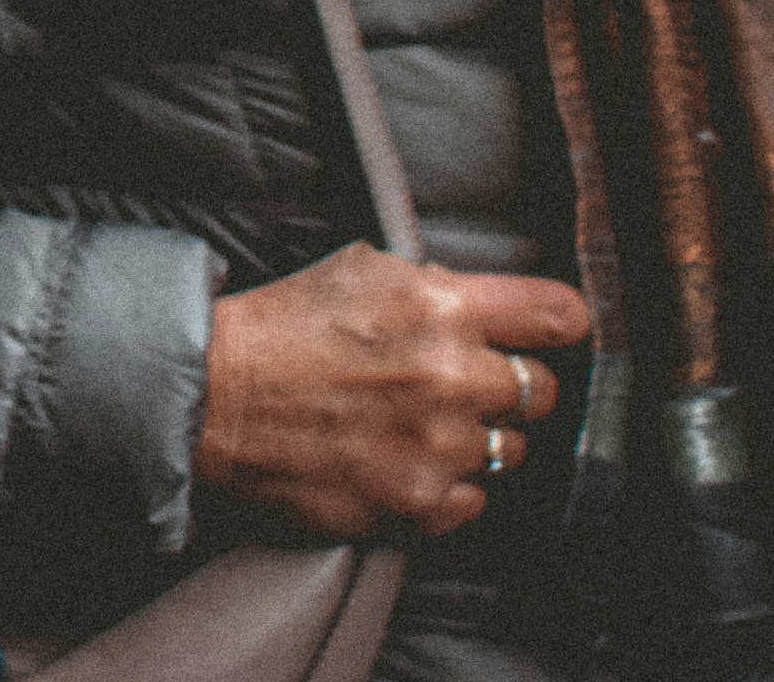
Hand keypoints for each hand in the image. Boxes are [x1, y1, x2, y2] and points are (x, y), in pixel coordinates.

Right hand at [198, 244, 590, 539]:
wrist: (213, 397)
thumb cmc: (282, 327)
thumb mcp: (359, 270)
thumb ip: (435, 285)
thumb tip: (487, 305)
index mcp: (440, 307)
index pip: (557, 315)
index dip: (560, 324)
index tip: (550, 335)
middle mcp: (450, 377)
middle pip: (540, 391)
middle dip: (509, 385)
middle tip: (463, 384)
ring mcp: (436, 447)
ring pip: (511, 450)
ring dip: (476, 438)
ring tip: (423, 425)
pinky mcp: (416, 503)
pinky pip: (476, 500)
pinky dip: (450, 485)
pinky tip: (408, 461)